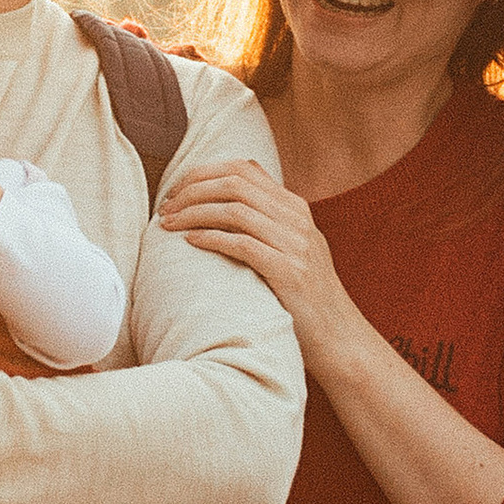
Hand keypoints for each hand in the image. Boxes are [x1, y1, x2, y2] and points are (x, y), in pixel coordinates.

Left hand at [157, 162, 353, 359]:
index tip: (177, 191)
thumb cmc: (304, 296)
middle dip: (192, 190)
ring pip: (235, 210)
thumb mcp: (292, 248)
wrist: (338, 334)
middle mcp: (296, 218)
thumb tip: (227, 200)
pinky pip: (242, 244)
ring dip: (194, 213)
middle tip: (165, 208)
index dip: (203, 173)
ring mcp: (294, 244)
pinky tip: (190, 242)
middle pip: (234, 183)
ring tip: (169, 224)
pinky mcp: (288, 271)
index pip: (243, 168)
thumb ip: (267, 222)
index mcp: (295, 207)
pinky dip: (211, 239)